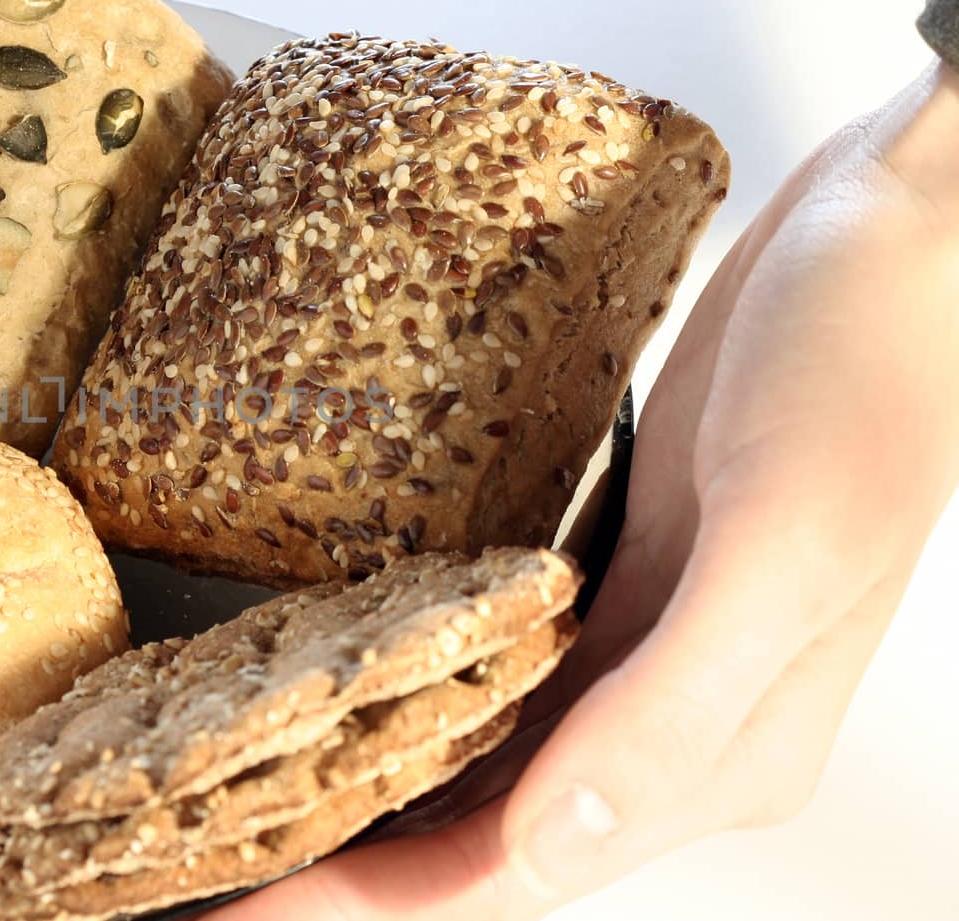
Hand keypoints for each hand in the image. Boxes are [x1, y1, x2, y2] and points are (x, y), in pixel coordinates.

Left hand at [210, 63, 958, 919]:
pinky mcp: (615, 575)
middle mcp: (675, 721)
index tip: (245, 906)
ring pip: (483, 753)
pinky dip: (418, 686)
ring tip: (246, 782)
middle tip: (206, 849)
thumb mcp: (781, 541)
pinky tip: (347, 679)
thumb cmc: (862, 371)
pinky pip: (498, 666)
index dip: (374, 900)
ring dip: (371, 778)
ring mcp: (642, 647)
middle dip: (348, 855)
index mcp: (722, 752)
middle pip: (483, 828)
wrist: (894, 242)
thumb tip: (555, 845)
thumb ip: (677, 706)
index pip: (515, 867)